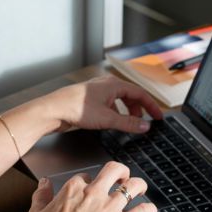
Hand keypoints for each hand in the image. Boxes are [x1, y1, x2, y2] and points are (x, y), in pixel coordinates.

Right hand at [26, 161, 157, 211]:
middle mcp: (94, 194)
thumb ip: (41, 194)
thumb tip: (44, 184)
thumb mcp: (37, 211)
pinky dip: (149, 209)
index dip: (91, 181)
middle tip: (123, 176)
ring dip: (139, 185)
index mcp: (74, 189)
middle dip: (121, 171)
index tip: (92, 187)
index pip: (87, 177)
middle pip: (114, 170)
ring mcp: (109, 208)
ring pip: (132, 186)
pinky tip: (150, 210)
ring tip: (141, 187)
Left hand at [45, 76, 163, 133]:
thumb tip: (144, 126)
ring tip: (129, 124)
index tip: (159, 116)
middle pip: (130, 96)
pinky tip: (112, 123)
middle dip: (138, 110)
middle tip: (143, 123)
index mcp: (113, 84)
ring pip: (119, 101)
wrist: (52, 110)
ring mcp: (97, 91)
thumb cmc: (75, 109)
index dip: (151, 105)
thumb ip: (128, 123)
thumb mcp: (107, 119)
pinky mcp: (89, 100)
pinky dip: (115, 113)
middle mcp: (106, 85)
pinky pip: (109, 105)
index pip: (140, 93)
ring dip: (126, 112)